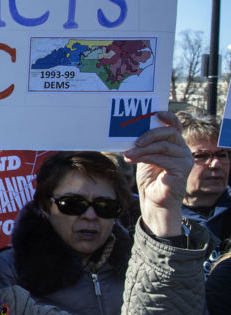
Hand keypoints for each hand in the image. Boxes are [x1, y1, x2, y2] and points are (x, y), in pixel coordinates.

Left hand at [122, 110, 190, 236]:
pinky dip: (146, 157)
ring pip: (163, 145)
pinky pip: (162, 158)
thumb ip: (143, 145)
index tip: (155, 112)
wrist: (154, 201)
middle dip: (149, 134)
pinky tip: (133, 160)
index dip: (167, 116)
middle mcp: (182, 150)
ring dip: (142, 149)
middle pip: (169, 133)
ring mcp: (184, 159)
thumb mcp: (144, 157)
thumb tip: (130, 131)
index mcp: (174, 144)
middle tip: (134, 142)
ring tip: (128, 155)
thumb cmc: (149, 179)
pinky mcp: (182, 169)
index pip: (175, 125)